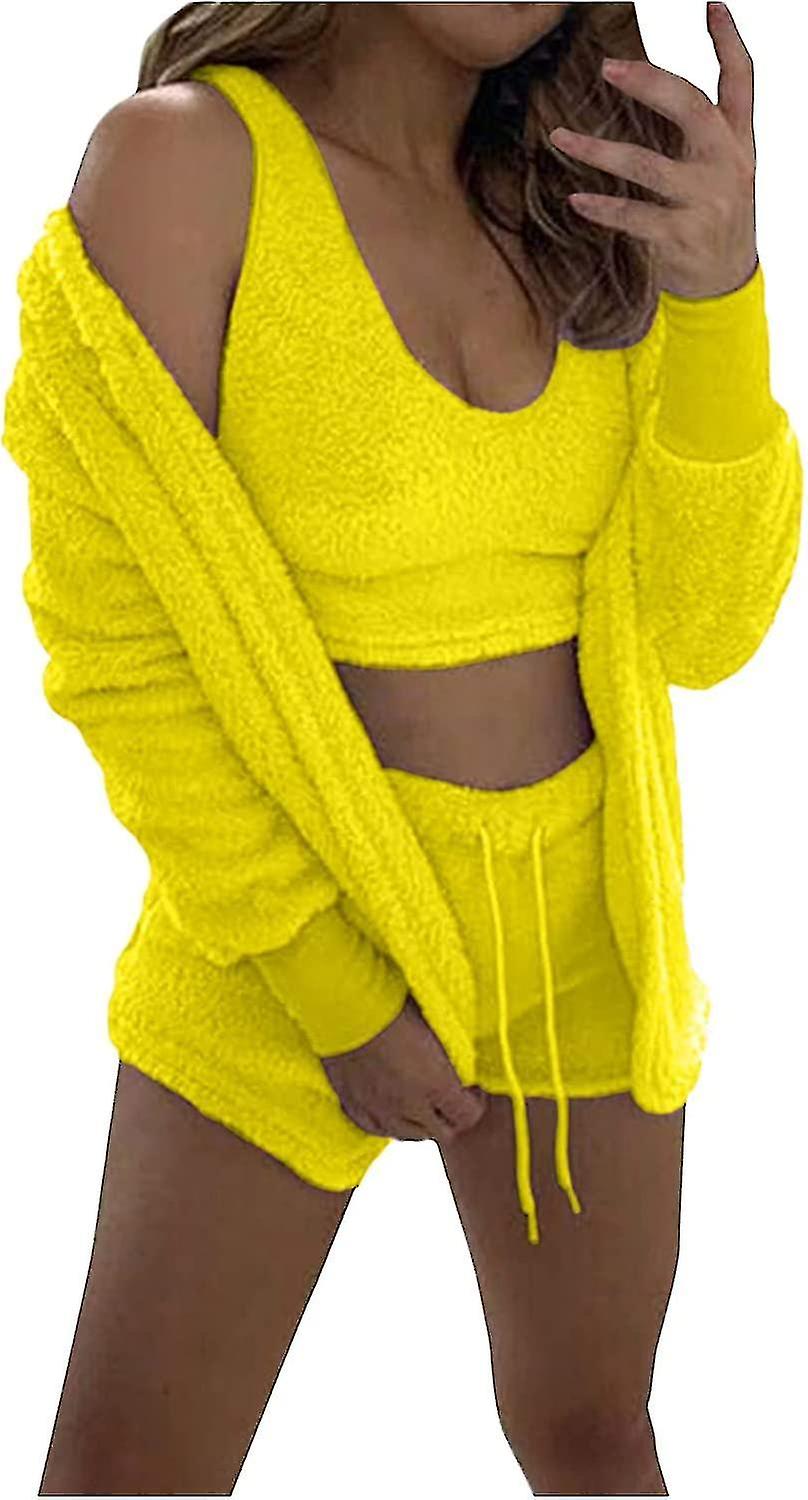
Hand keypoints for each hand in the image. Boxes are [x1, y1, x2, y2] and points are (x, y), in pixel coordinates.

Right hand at [320, 993, 487, 1145]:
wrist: (344, 1004)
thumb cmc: (394, 1003)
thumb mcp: (436, 1024)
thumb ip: (452, 1052)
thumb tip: (463, 1061)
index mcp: (438, 1084)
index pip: (468, 1116)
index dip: (474, 1103)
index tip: (471, 1087)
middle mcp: (410, 1105)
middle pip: (442, 1132)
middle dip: (450, 1116)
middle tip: (448, 1096)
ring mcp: (380, 1110)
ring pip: (410, 1135)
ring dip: (420, 1122)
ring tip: (419, 1101)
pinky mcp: (353, 1106)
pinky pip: (377, 1130)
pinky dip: (389, 1123)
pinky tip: (391, 1107)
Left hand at [548, 2, 757, 298]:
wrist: (727, 281)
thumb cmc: (715, 213)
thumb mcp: (726, 166)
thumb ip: (708, 128)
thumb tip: (661, 82)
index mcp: (738, 139)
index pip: (741, 80)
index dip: (728, 40)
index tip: (711, 5)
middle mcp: (727, 164)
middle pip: (691, 108)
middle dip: (649, 83)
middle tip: (607, 67)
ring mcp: (705, 202)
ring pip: (647, 166)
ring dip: (598, 150)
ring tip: (559, 137)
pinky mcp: (681, 238)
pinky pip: (634, 218)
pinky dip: (603, 208)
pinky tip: (575, 199)